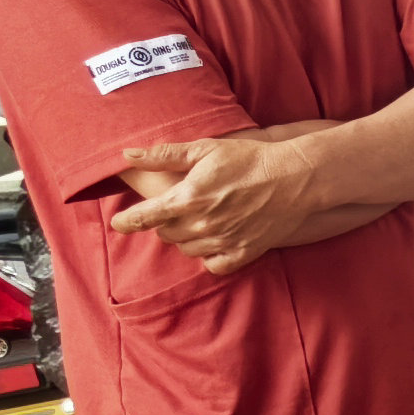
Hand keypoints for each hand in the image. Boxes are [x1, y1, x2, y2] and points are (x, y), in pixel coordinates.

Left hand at [110, 131, 331, 272]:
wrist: (295, 178)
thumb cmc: (249, 159)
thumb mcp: (205, 149)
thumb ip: (163, 155)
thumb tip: (126, 155)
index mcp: (187, 198)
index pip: (145, 217)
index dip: (127, 221)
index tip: (118, 223)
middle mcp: (201, 225)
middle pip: (165, 234)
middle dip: (166, 222)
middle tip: (180, 207)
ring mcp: (222, 241)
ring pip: (186, 250)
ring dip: (186, 237)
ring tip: (201, 220)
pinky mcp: (243, 253)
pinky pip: (213, 265)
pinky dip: (209, 256)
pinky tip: (216, 240)